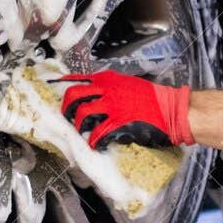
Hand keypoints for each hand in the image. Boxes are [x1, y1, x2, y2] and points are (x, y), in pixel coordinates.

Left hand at [54, 70, 193, 149]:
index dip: (61, 86)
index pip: (77, 79)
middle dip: (66, 108)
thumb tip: (93, 96)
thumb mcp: (128, 84)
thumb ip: (110, 88)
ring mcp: (112, 105)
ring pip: (82, 113)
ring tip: (82, 132)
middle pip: (73, 95)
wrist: (171, 109)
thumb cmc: (153, 99)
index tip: (51, 90)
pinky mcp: (118, 122)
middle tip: (67, 117)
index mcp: (108, 79)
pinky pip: (97, 133)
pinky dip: (93, 141)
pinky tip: (95, 144)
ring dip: (79, 125)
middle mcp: (107, 89)